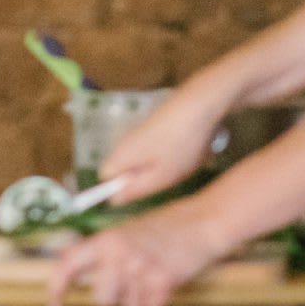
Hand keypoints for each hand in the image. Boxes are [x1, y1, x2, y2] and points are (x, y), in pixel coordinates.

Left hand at [45, 196, 232, 305]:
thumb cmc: (163, 226)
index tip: (53, 305)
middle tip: (128, 280)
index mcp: (107, 239)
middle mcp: (120, 254)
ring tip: (150, 273)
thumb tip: (70, 262)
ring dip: (138, 297)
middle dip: (114, 295)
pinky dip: (156, 300)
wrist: (201, 222)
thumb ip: (101, 249)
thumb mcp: (125, 230)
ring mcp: (142, 269)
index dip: (56, 287)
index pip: (69, 264)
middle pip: (102, 300)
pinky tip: (163, 279)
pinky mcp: (163, 283)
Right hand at [100, 79, 234, 201]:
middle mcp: (124, 140)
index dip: (117, 188)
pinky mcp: (154, 123)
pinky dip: (165, 153)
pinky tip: (185, 151)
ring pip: (140, 157)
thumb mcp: (161, 176)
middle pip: (123, 166)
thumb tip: (113, 200)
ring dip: (155, 166)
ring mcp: (139, 130)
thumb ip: (135, 189)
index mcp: (121, 154)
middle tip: (163, 179)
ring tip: (178, 166)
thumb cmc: (180, 145)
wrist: (200, 105)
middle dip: (140, 177)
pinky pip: (152, 146)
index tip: (139, 191)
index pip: (104, 176)